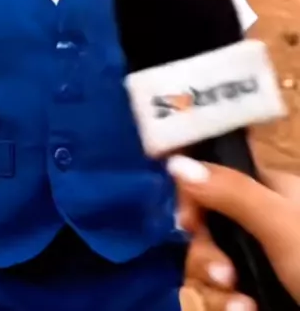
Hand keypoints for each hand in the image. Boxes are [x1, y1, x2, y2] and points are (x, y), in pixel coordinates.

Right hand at [170, 155, 299, 303]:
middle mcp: (266, 224)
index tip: (188, 221)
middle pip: (210, 228)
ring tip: (241, 305)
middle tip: (223, 275)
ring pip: (215, 268)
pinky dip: (231, 307)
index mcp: (274, 192)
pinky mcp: (264, 297)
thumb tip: (177, 161)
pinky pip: (229, 298)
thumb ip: (230, 191)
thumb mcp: (280, 223)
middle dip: (207, 255)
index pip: (217, 178)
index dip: (196, 197)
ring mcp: (266, 264)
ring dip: (219, 290)